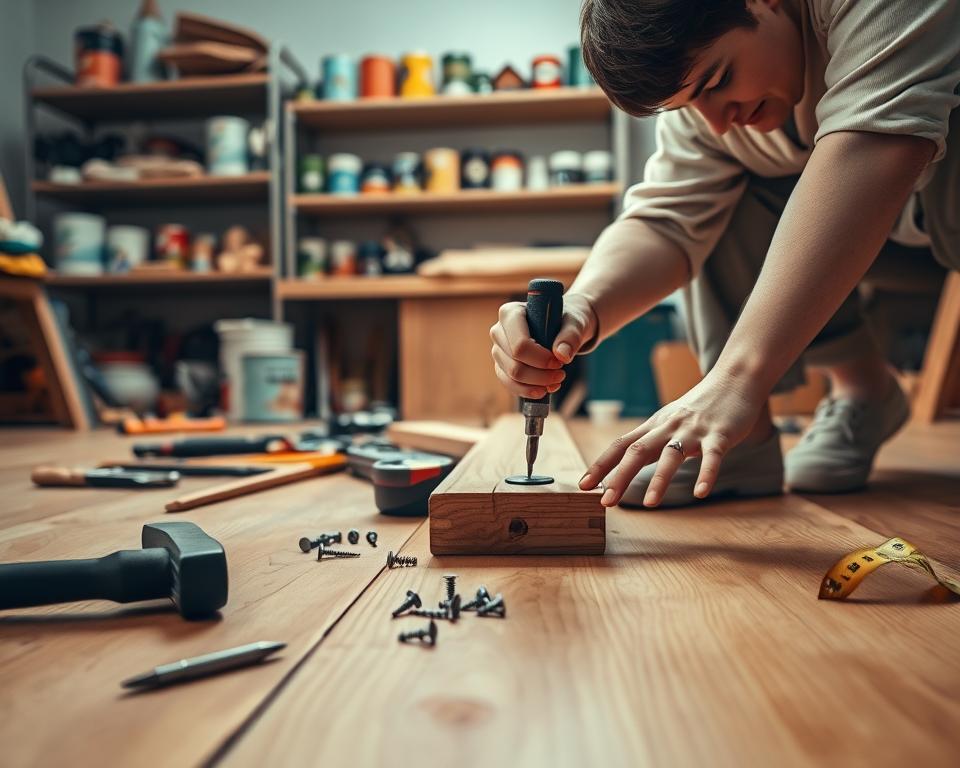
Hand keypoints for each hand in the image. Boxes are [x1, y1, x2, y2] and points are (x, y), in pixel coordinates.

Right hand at [490, 292, 597, 398]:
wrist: (561, 328)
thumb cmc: (565, 321)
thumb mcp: (575, 324)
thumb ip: (570, 336)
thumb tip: (562, 355)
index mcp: (511, 313)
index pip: (520, 345)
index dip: (540, 359)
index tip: (559, 362)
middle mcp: (499, 331)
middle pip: (515, 364)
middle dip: (541, 375)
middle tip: (561, 373)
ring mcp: (498, 350)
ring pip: (512, 377)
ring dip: (537, 384)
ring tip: (556, 380)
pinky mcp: (501, 365)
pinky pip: (510, 385)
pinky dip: (529, 390)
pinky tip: (545, 388)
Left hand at [579, 368, 767, 506]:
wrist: (736, 377)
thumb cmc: (701, 405)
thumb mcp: (669, 420)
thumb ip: (652, 440)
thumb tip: (628, 463)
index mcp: (654, 426)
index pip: (621, 445)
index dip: (601, 465)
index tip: (583, 484)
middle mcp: (669, 427)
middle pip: (638, 451)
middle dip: (619, 477)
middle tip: (606, 501)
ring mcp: (694, 430)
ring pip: (672, 455)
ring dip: (659, 480)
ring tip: (649, 504)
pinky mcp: (720, 434)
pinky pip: (712, 456)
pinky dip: (706, 474)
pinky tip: (700, 492)